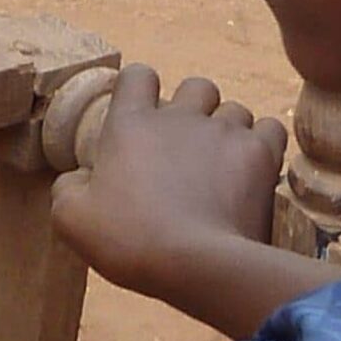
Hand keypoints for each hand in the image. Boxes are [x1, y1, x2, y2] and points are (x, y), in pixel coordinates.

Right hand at [49, 65, 286, 303]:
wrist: (195, 264)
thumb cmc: (127, 238)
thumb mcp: (71, 218)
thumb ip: (69, 188)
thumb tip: (77, 180)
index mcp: (130, 122)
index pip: (137, 75)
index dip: (140, 90)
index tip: (141, 118)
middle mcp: (178, 116)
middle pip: (197, 86)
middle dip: (196, 107)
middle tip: (189, 145)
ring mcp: (223, 132)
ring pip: (235, 109)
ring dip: (230, 130)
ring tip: (226, 163)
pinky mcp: (260, 155)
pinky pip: (271, 129)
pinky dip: (265, 144)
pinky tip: (258, 168)